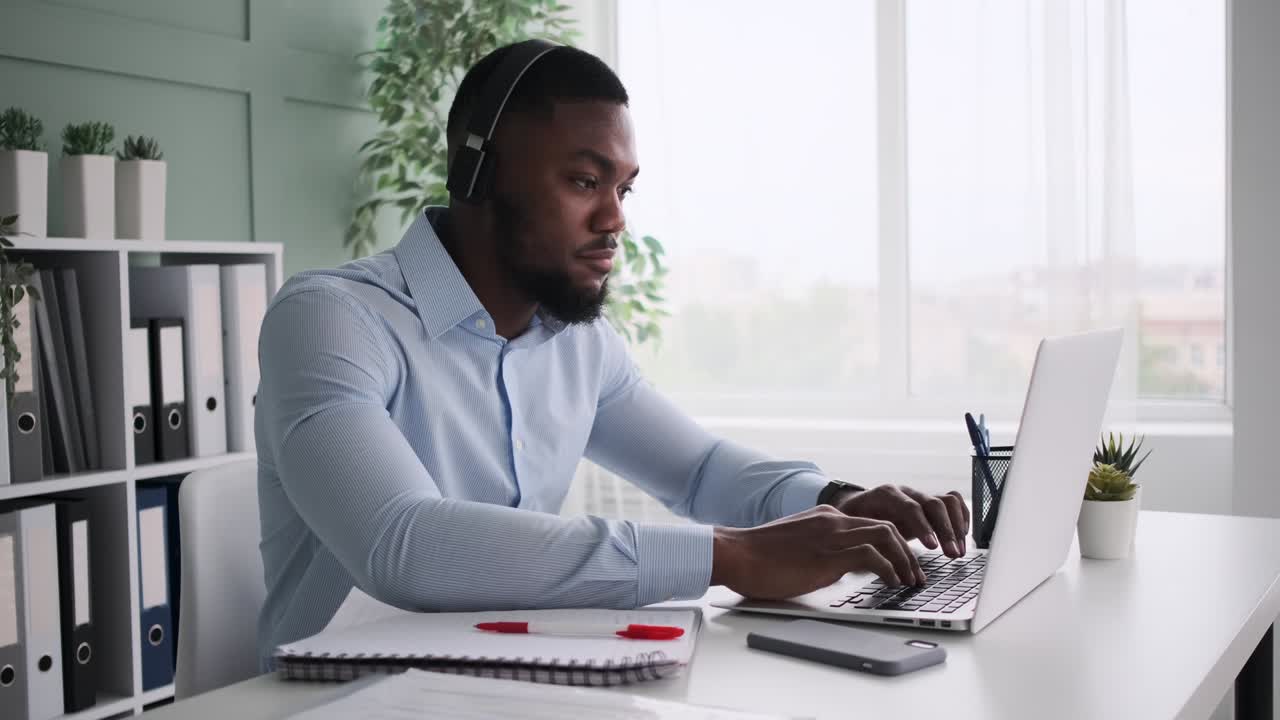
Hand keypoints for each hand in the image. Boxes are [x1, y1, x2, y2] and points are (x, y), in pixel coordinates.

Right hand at [710, 505, 926, 600]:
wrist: (736, 554)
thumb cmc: (757, 558)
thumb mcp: (796, 547)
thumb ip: (819, 551)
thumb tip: (838, 569)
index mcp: (824, 517)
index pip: (871, 522)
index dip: (894, 544)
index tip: (904, 562)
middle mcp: (832, 521)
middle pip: (887, 526)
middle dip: (909, 551)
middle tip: (917, 574)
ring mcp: (831, 536)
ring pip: (887, 536)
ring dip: (906, 560)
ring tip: (912, 580)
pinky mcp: (828, 555)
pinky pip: (872, 556)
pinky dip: (889, 569)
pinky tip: (892, 582)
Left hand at [831, 485, 970, 557]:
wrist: (855, 506)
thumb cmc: (854, 521)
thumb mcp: (855, 530)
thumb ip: (868, 543)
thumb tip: (881, 567)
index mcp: (885, 495)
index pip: (909, 507)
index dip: (923, 527)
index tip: (933, 547)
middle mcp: (906, 492)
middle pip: (934, 504)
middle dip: (946, 531)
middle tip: (952, 555)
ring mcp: (920, 496)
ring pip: (948, 501)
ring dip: (957, 527)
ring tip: (958, 552)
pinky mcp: (930, 504)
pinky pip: (954, 503)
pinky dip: (961, 519)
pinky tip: (961, 539)